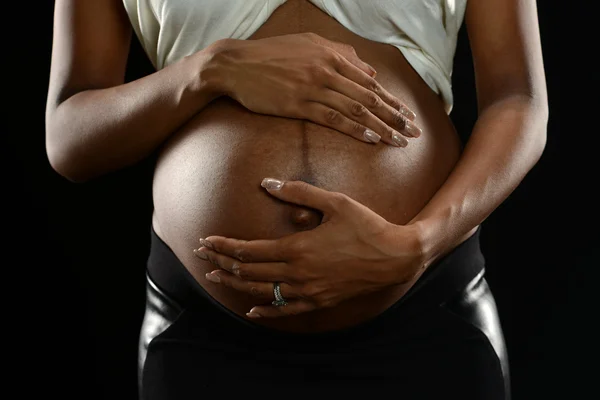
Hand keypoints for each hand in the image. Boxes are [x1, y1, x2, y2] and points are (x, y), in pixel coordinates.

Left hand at [193, 178, 425, 317]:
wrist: (395, 257)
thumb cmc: (366, 226)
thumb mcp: (335, 201)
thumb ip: (298, 192)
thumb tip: (267, 183)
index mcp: (297, 248)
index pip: (249, 250)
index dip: (224, 245)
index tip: (206, 240)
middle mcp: (297, 273)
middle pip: (249, 271)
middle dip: (221, 262)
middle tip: (201, 256)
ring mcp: (308, 291)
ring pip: (262, 291)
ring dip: (236, 284)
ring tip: (215, 277)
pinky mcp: (319, 301)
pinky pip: (286, 310)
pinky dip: (266, 310)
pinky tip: (251, 310)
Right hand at [209, 33, 420, 146]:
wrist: (236, 64)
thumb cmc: (271, 54)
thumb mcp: (308, 44)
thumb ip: (341, 53)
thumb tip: (369, 71)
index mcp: (331, 55)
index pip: (369, 82)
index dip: (391, 100)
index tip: (408, 115)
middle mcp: (327, 70)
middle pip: (369, 97)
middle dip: (395, 117)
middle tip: (413, 132)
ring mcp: (313, 87)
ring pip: (356, 110)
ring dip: (380, 127)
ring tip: (399, 141)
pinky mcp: (298, 104)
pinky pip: (332, 118)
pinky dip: (354, 129)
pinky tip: (370, 139)